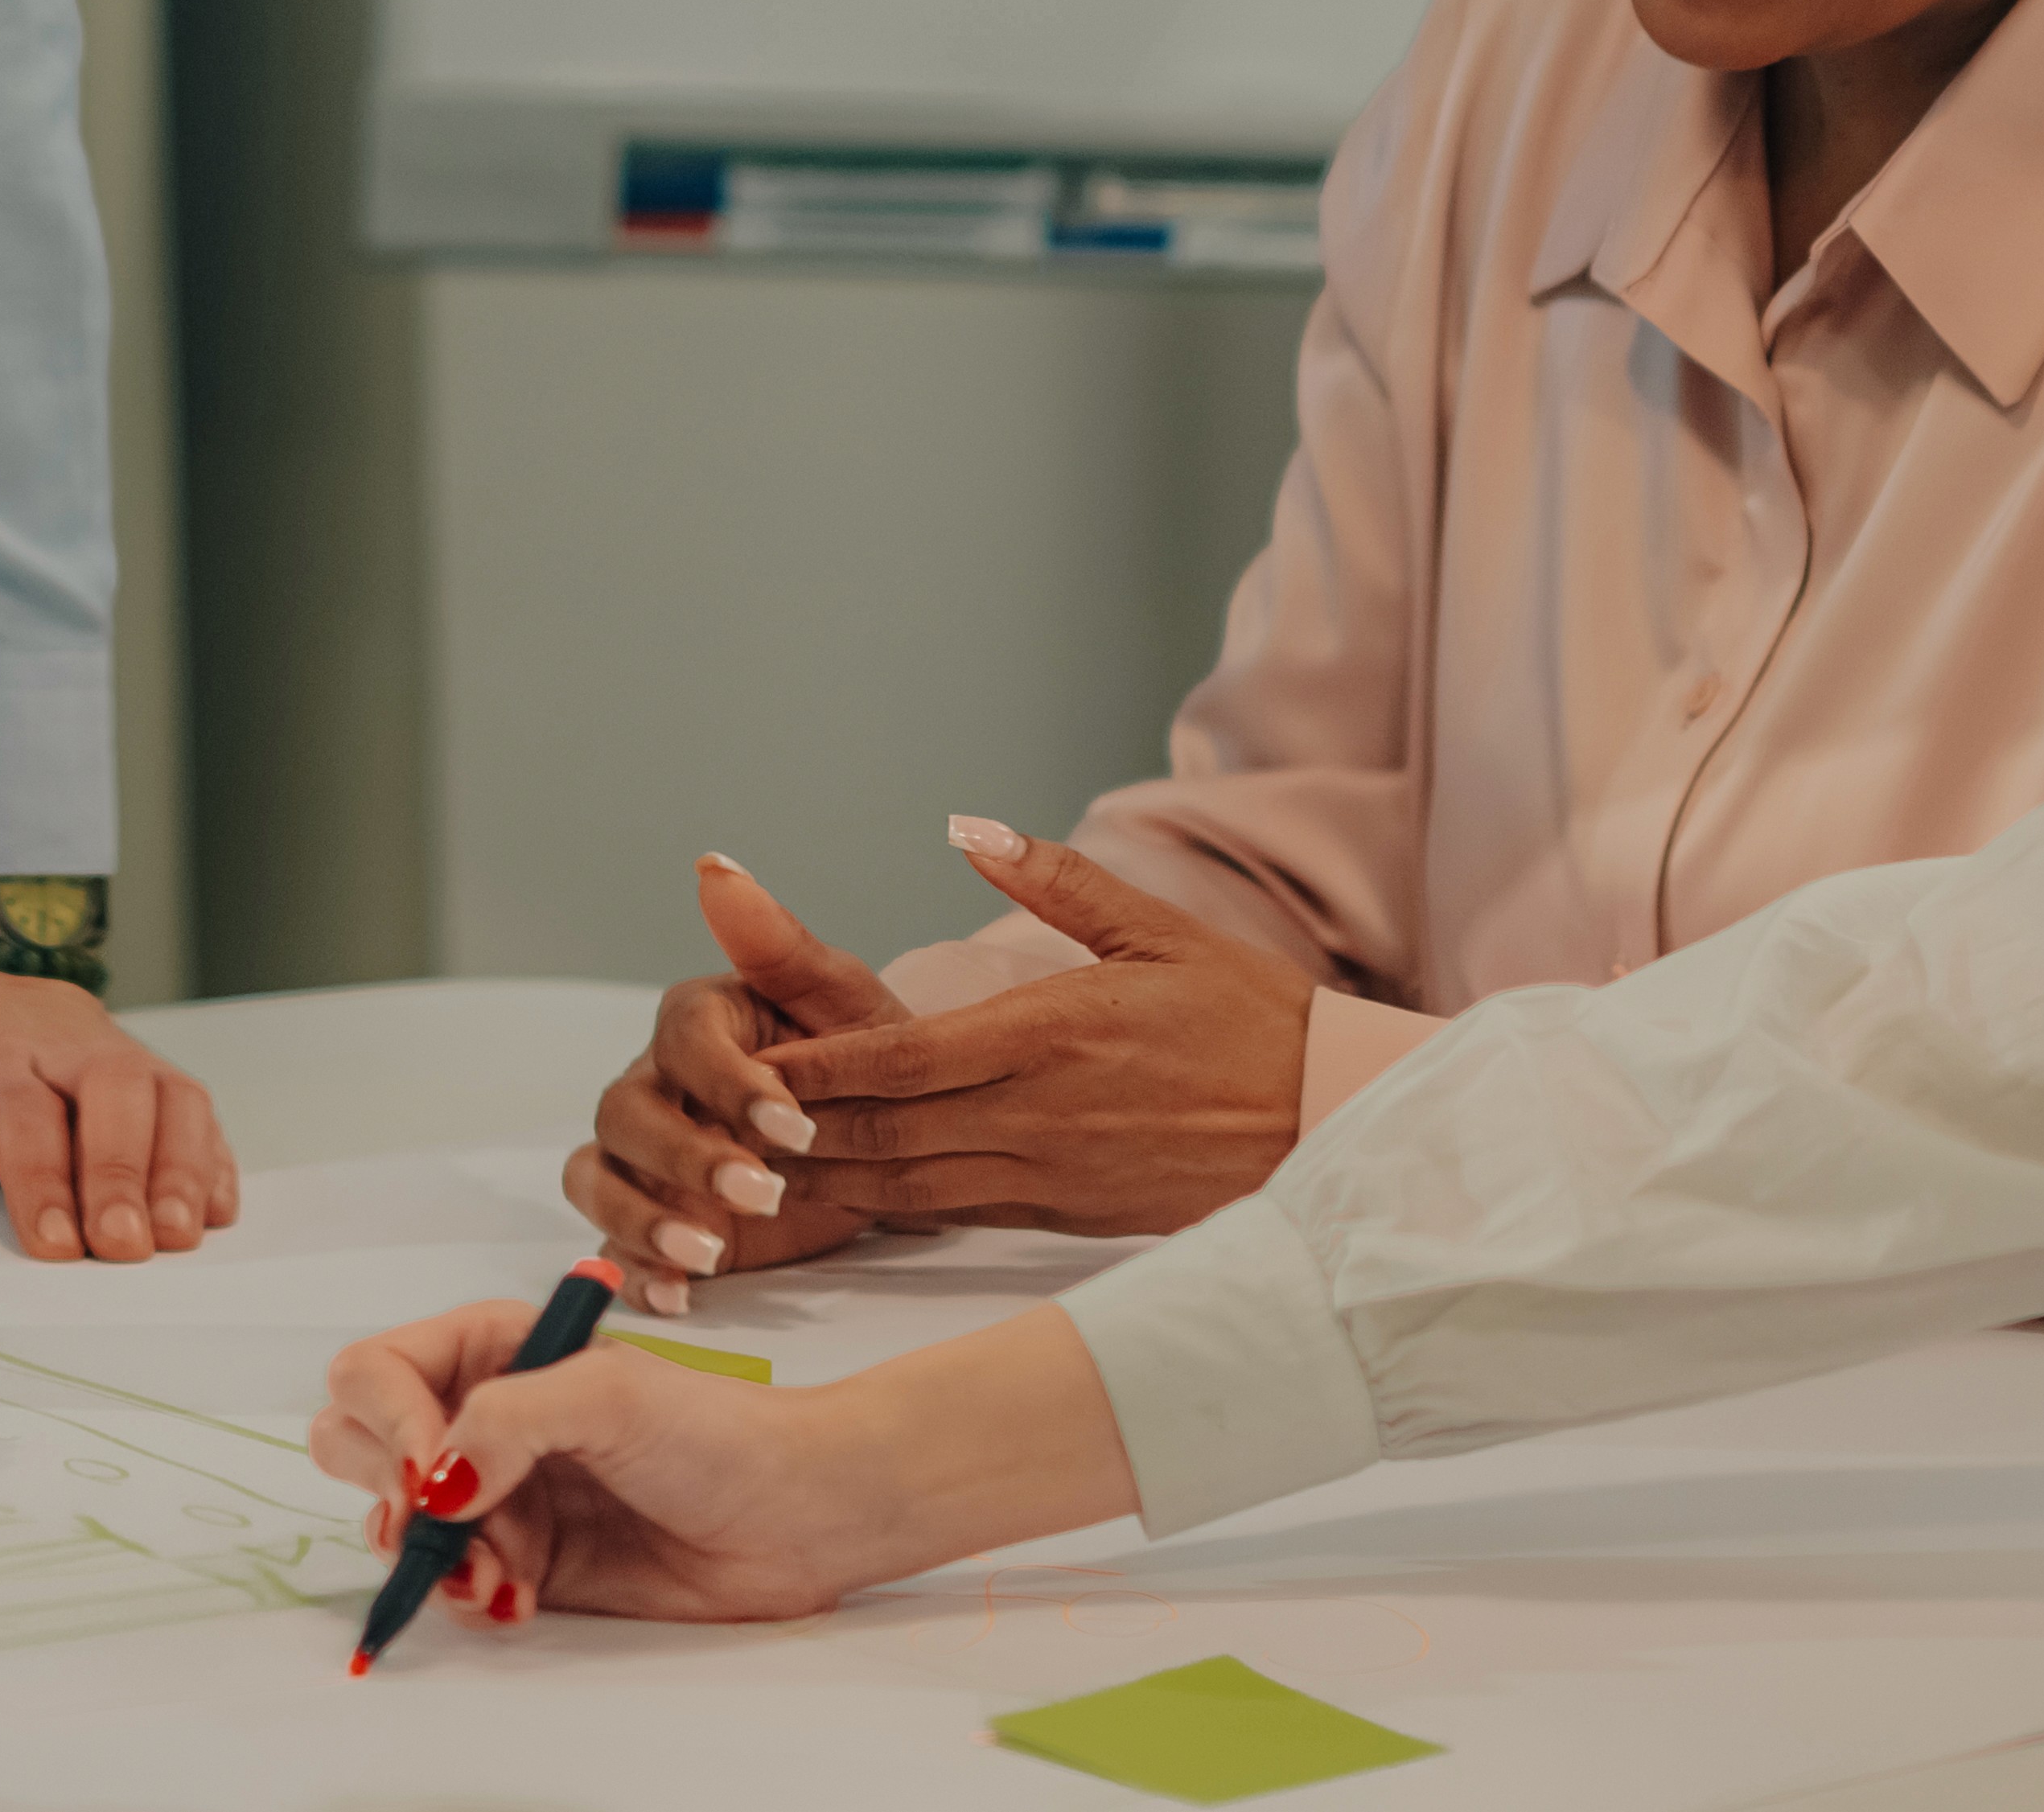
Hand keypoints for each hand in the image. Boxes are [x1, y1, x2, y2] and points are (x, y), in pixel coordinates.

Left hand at [0, 957, 244, 1261]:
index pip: (17, 1103)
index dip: (41, 1167)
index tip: (54, 1240)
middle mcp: (45, 1044)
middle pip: (107, 1091)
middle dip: (122, 1172)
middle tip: (126, 1251)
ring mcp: (100, 1053)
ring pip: (162, 1092)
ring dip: (177, 1166)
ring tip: (180, 1238)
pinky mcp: (140, 1071)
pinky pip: (194, 1103)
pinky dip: (212, 1154)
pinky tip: (214, 1210)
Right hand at [308, 1294, 1145, 1628]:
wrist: (796, 1514)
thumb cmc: (718, 1430)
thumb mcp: (609, 1395)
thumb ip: (508, 1419)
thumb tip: (431, 1480)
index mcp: (489, 1349)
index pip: (373, 1373)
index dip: (383, 1423)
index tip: (426, 1472)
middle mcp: (480, 1416)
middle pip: (357, 1447)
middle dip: (389, 1495)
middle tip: (443, 1528)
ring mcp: (497, 1495)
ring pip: (397, 1527)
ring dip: (435, 1559)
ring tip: (504, 1577)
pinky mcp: (522, 1565)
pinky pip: (452, 1587)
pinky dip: (471, 1599)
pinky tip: (520, 1598)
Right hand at [566, 855, 906, 1299]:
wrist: (899, 1149)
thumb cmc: (872, 1062)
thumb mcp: (847, 1004)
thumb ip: (780, 946)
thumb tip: (715, 865)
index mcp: (703, 1021)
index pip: (682, 1037)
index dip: (728, 1082)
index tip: (794, 1127)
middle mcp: (659, 1082)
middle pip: (624, 1110)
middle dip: (684, 1157)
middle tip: (762, 1194)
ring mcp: (647, 1154)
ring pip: (597, 1173)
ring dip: (642, 1217)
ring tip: (708, 1257)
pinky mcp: (656, 1218)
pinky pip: (616, 1243)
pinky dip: (637, 1271)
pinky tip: (682, 1296)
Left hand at [754, 817, 1321, 1240]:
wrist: (1328, 1124)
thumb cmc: (1246, 1016)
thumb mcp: (1154, 927)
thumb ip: (1053, 879)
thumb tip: (967, 826)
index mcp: (1049, 1036)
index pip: (903, 1057)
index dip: (820, 1063)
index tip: (754, 1054)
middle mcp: (1036, 1116)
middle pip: (885, 1129)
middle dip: (796, 1127)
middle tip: (715, 1117)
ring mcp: (1047, 1176)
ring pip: (909, 1183)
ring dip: (829, 1175)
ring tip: (749, 1164)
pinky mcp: (1063, 1216)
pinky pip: (955, 1212)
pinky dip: (890, 1205)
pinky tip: (844, 1194)